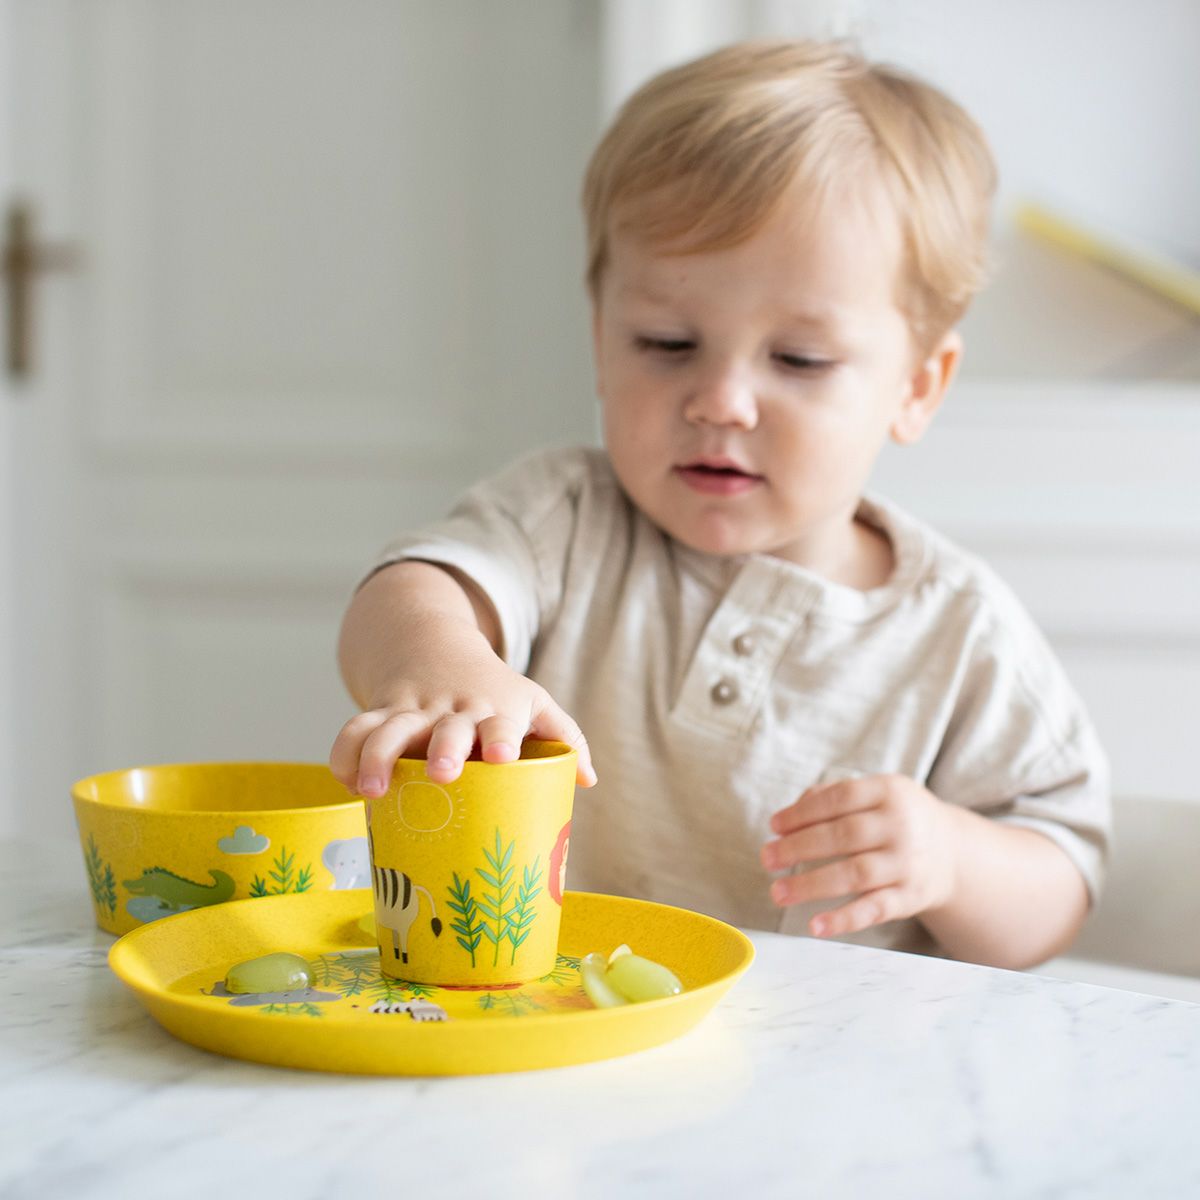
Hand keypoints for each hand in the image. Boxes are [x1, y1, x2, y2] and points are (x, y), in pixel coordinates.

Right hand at [329, 632, 596, 795]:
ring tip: (373, 790)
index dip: (501, 738)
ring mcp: (413, 711)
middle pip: (445, 729)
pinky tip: (347, 783)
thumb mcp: (532, 701)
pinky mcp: (381, 714)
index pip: (502, 723)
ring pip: (389, 728)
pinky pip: (355, 731)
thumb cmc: (494, 691)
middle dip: (442, 748)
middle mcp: (452, 709)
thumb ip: (565, 735)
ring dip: (379, 757)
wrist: (434, 646)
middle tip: (442, 773)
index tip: (501, 757)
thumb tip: (589, 780)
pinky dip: (346, 754)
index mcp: (495, 709)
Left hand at [760, 774, 957, 937]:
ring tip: (778, 891)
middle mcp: (901, 826)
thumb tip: (788, 816)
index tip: (773, 826)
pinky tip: (816, 926)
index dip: (802, 812)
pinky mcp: (910, 897)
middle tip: (767, 858)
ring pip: (854, 874)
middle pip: (843, 836)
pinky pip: (874, 909)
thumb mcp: (876, 793)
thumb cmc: (897, 818)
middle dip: (798, 848)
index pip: (839, 799)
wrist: (953, 853)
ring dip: (811, 884)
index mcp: (889, 791)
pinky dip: (844, 919)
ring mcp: (907, 863)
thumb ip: (832, 795)